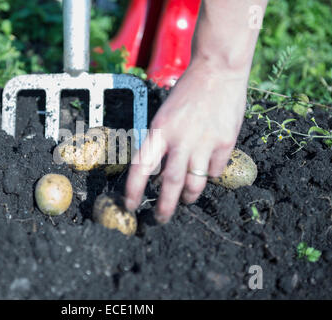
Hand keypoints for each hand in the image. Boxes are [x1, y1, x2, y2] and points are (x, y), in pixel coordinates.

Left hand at [125, 60, 248, 222]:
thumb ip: (159, 144)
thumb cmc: (187, 94)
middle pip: (169, 184)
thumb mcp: (164, 116)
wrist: (217, 71)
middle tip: (160, 219)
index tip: (130, 205)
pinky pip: (215, 171)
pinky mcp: (225, 143)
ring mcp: (204, 142)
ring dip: (187, 196)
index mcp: (159, 131)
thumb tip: (155, 172)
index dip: (133, 191)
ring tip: (185, 199)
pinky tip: (207, 167)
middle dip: (164, 208)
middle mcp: (180, 139)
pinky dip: (209, 174)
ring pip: (194, 184)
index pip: (140, 168)